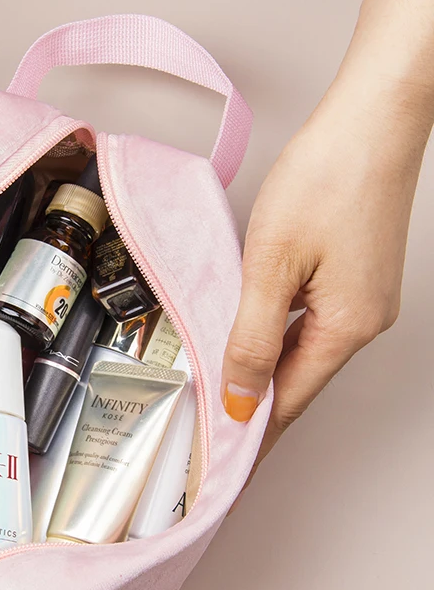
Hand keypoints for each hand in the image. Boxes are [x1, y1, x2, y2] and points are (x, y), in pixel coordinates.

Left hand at [222, 78, 430, 485]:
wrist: (371, 120)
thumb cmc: (326, 180)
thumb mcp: (272, 266)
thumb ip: (253, 338)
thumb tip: (244, 399)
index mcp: (344, 328)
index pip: (288, 402)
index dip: (255, 436)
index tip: (229, 469)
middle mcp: (361, 322)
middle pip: (297, 383)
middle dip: (257, 412)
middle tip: (218, 441)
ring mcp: (362, 299)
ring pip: (301, 353)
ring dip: (265, 376)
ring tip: (227, 400)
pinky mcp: (354, 277)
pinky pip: (308, 325)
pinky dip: (277, 342)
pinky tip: (251, 343)